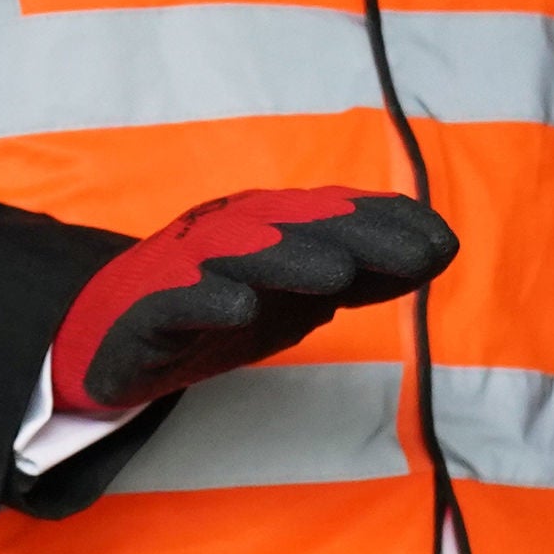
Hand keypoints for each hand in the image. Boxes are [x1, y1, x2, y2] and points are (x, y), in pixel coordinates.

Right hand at [53, 186, 457, 415]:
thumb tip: (435, 252)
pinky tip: (242, 308)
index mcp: (271, 227)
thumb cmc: (214, 307)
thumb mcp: (298, 295)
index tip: (443, 244)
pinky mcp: (149, 309)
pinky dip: (208, 299)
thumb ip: (361, 275)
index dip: (389, 225)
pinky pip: (179, 300)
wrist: (110, 337)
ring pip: (243, 253)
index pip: (336, 216)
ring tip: (339, 275)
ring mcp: (189, 268)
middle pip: (301, 227)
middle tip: (418, 256)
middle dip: (362, 238)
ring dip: (291, 259)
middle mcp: (233, 234)